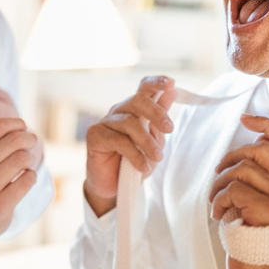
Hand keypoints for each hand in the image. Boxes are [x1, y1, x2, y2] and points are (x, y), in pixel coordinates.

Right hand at [0, 118, 37, 258]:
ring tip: (26, 164)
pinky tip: (26, 179)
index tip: (23, 127)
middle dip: (29, 139)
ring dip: (30, 159)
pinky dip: (31, 176)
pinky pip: (27, 180)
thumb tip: (22, 125)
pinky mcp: (0, 205)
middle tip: (32, 143)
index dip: (16, 123)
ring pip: (22, 159)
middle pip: (14, 140)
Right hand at [83, 76, 176, 216]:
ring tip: (157, 158)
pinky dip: (135, 155)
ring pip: (129, 122)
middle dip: (157, 113)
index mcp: (135, 110)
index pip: (144, 88)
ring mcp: (105, 121)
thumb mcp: (154, 141)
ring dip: (147, 141)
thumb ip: (160, 119)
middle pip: (138, 100)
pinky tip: (143, 167)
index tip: (171, 83)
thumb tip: (173, 91)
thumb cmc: (135, 161)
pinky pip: (119, 141)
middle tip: (169, 129)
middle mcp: (119, 111)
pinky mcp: (95, 135)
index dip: (156, 82)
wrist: (114, 186)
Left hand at [209, 114, 268, 268]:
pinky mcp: (268, 211)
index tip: (245, 119)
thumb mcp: (264, 202)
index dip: (266, 124)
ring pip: (243, 169)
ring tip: (216, 201)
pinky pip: (234, 190)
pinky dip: (218, 200)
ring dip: (220, 183)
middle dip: (230, 159)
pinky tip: (218, 214)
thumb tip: (247, 148)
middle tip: (218, 176)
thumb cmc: (258, 237)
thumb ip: (262, 178)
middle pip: (259, 151)